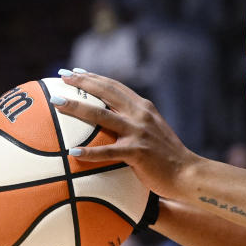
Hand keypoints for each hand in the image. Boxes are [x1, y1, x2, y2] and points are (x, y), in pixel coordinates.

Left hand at [51, 69, 200, 200]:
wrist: (188, 173)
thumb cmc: (168, 157)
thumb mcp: (153, 131)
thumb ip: (136, 123)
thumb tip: (113, 123)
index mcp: (143, 108)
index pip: (115, 86)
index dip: (94, 77)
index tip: (75, 72)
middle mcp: (140, 115)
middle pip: (106, 93)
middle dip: (82, 82)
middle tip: (61, 76)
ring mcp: (138, 132)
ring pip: (101, 116)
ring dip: (77, 107)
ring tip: (56, 103)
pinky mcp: (137, 152)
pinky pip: (108, 151)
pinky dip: (90, 152)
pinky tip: (72, 152)